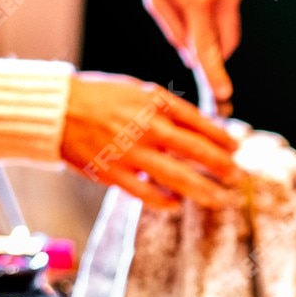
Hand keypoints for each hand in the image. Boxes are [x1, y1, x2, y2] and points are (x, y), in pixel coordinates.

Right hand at [63, 72, 239, 208]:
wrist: (57, 110)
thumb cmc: (98, 98)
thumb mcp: (137, 91)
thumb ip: (166, 108)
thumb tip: (198, 128)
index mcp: (155, 102)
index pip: (199, 122)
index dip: (222, 138)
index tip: (235, 149)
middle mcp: (148, 127)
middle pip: (196, 151)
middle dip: (222, 166)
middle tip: (238, 178)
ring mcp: (132, 153)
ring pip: (178, 177)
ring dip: (204, 190)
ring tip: (220, 200)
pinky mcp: (115, 174)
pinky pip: (147, 193)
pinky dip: (165, 202)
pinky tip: (177, 205)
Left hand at [131, 0, 246, 114]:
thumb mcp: (156, 0)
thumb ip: (177, 33)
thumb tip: (195, 58)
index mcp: (197, 0)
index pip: (209, 50)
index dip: (215, 77)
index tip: (222, 99)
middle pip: (224, 45)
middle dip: (210, 54)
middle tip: (192, 53)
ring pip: (230, 30)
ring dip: (213, 34)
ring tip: (189, 9)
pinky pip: (231, 12)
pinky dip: (217, 15)